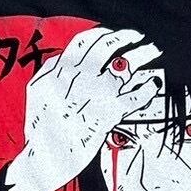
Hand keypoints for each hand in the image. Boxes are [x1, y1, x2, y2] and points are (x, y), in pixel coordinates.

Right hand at [15, 27, 162, 190]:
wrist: (44, 157)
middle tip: (139, 38)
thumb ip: (52, 70)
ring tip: (151, 51)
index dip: (103, 34)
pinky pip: (135, 97)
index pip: (86, 41)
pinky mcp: (109, 114)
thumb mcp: (37, 90)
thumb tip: (64, 57)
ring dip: (142, 56)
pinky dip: (147, 89)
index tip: (113, 34)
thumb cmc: (41, 129)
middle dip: (127, 37)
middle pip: (108, 47)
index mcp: (61, 70)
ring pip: (125, 67)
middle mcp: (79, 77)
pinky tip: (152, 85)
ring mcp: (96, 94)